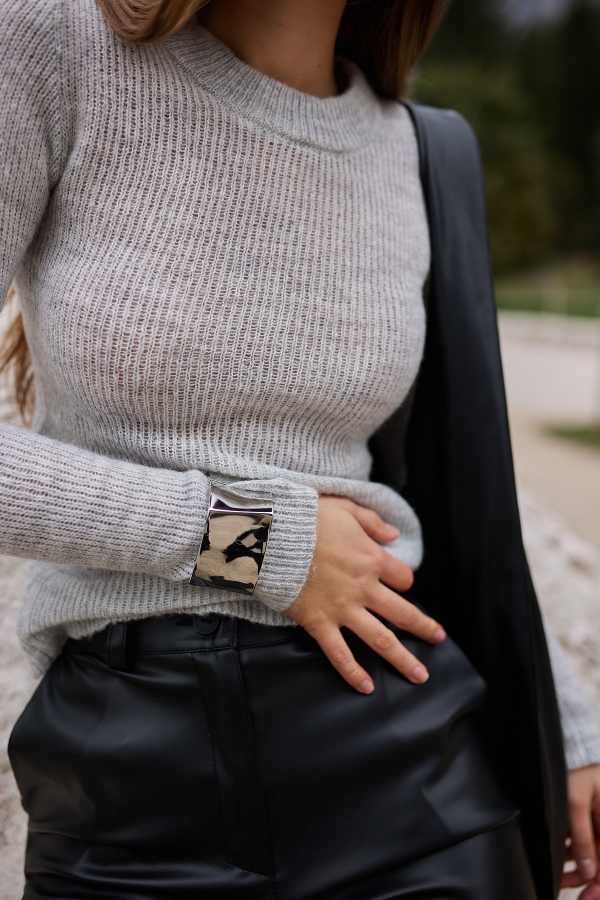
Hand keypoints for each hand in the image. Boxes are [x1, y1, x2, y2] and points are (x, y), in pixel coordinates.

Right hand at [286, 495, 445, 692]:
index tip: (398, 583)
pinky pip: (340, 653)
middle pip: (403, 613)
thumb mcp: (345, 508)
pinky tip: (367, 687)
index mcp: (372, 559)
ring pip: (381, 639)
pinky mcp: (319, 622)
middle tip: (438, 638)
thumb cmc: (307, 518)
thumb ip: (372, 522)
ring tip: (419, 675)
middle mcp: (364, 588)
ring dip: (402, 658)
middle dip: (424, 627)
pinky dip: (354, 672)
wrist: (273, 536)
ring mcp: (343, 608)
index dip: (404, 580)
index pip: (403, 577)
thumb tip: (394, 535)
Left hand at [562, 764, 599, 898]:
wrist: (569, 755)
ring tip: (561, 880)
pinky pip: (583, 844)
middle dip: (589, 881)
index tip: (588, 896)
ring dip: (579, 871)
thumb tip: (587, 870)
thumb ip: (582, 836)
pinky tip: (562, 863)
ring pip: (592, 856)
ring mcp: (598, 824)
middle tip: (575, 893)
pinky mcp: (587, 821)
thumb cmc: (579, 773)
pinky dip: (573, 855)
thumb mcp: (576, 802)